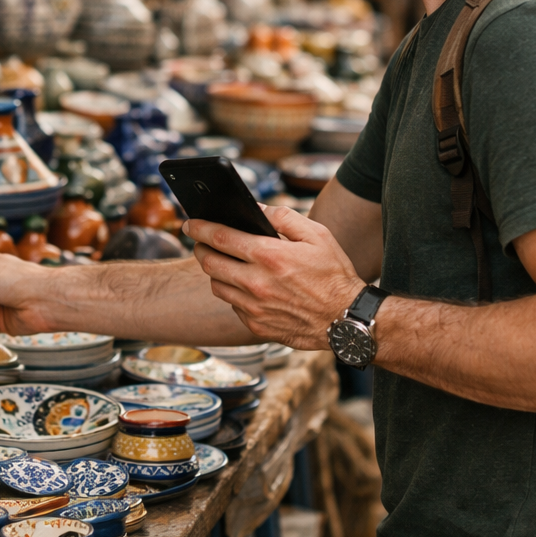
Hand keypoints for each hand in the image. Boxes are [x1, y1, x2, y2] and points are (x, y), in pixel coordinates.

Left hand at [183, 205, 364, 350]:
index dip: (200, 228)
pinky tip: (245, 286)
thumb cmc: (333, 274)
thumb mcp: (317, 235)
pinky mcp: (257, 326)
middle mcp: (256, 283)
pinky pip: (233, 306)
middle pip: (209, 263)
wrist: (346, 320)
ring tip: (223, 263)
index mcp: (269, 256)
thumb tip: (256, 210)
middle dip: (200, 248)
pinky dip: (233, 294)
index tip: (190, 222)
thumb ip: (283, 217)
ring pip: (217, 286)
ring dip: (215, 272)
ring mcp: (254, 308)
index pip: (220, 238)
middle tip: (201, 242)